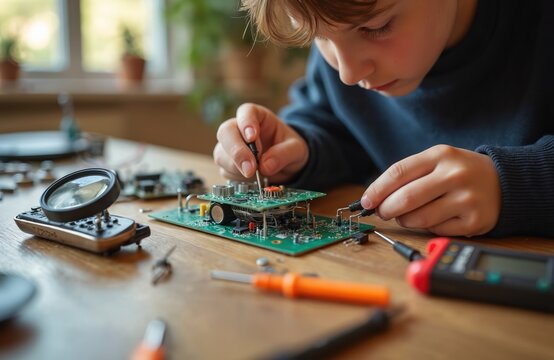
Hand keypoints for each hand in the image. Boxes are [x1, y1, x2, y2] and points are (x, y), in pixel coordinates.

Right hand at [214, 103, 308, 183]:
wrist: (286, 164)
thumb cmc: (289, 149)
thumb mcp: (296, 149)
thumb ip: (284, 154)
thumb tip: (265, 166)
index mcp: (258, 116)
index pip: (246, 112)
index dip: (246, 122)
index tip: (252, 137)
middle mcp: (239, 129)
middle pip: (226, 132)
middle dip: (237, 151)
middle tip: (251, 169)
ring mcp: (230, 146)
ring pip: (221, 154)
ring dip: (236, 167)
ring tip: (256, 175)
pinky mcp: (228, 163)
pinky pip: (225, 170)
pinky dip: (238, 177)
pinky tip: (252, 179)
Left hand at [361, 145, 501, 235]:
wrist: (504, 181)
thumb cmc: (459, 172)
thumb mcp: (437, 161)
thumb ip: (408, 175)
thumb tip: (374, 199)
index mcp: (441, 155)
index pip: (398, 173)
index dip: (376, 190)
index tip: (366, 201)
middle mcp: (454, 175)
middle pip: (406, 198)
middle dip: (386, 209)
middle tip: (383, 212)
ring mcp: (466, 199)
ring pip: (419, 218)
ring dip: (404, 221)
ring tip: (406, 216)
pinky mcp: (474, 221)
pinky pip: (436, 230)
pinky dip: (426, 229)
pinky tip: (431, 219)